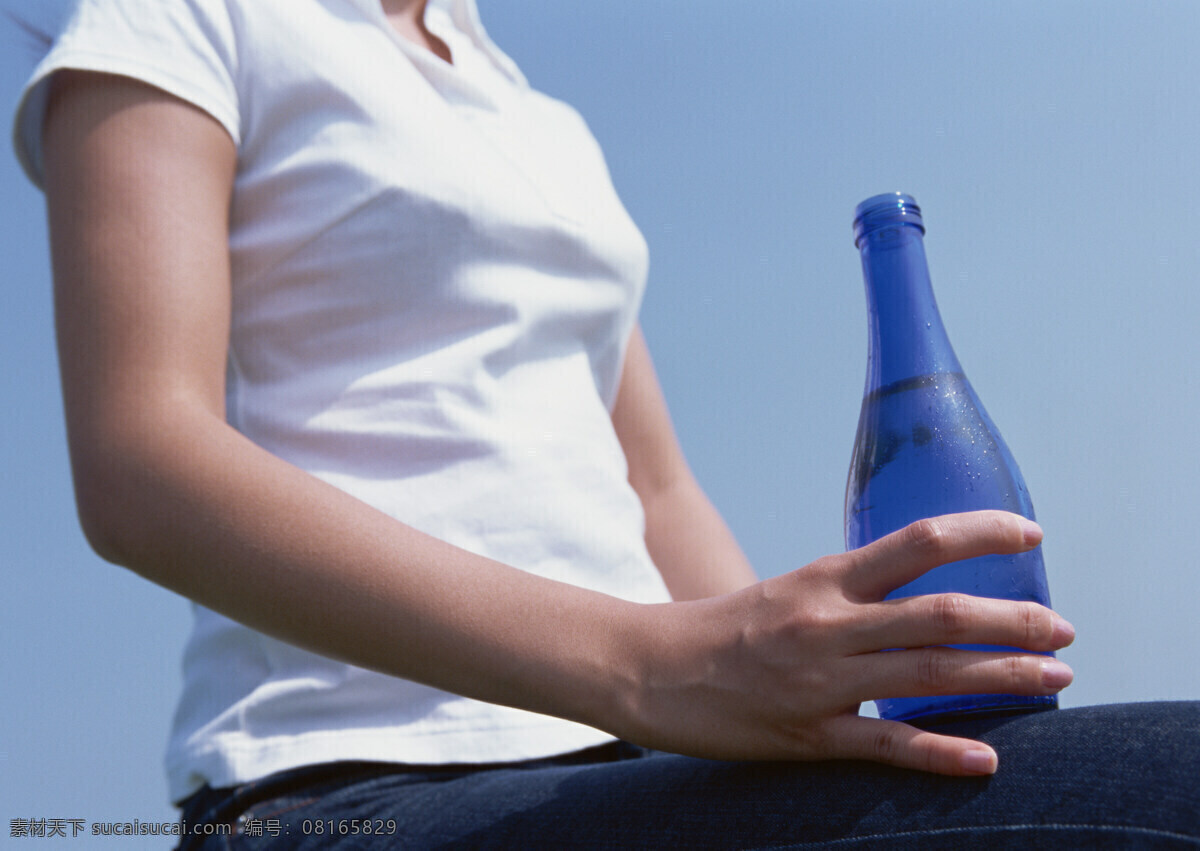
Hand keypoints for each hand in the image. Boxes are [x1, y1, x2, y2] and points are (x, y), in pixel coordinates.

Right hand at [622, 510, 1073, 774]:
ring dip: (1004, 678)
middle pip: (943, 613)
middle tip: (1064, 631)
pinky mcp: (806, 733)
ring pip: (930, 674)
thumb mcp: (789, 593)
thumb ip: (850, 596)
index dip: (982, 534)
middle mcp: (830, 621)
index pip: (918, 542)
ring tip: (1057, 680)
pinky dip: (942, 753)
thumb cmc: (724, 629)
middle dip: (1016, 622)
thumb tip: (912, 601)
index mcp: (825, 579)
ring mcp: (820, 679)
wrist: (649, 668)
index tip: (1030, 536)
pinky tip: (986, 759)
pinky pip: (886, 743)